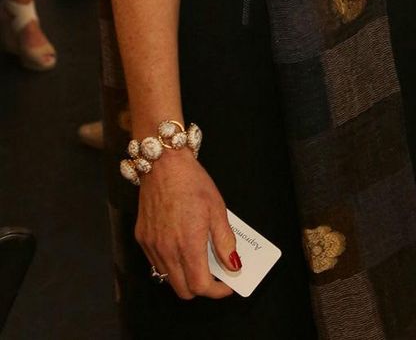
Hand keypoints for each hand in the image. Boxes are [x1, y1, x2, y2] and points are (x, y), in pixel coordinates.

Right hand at [135, 148, 237, 299]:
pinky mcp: (142, 239)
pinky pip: (156, 264)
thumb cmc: (193, 183)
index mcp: (188, 244)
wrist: (163, 164)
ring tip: (198, 260)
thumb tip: (233, 265)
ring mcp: (151, 246)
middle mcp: (166, 251)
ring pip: (168, 278)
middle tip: (214, 274)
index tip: (227, 285)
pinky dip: (170, 265)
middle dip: (200, 288)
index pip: (200, 285)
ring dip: (184, 277)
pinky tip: (181, 248)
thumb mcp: (217, 209)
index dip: (216, 291)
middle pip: (183, 290)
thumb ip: (225, 241)